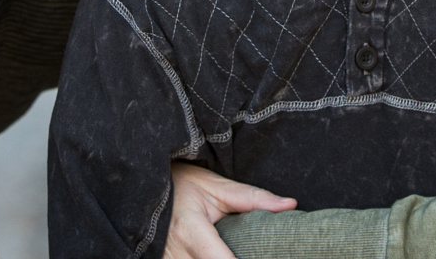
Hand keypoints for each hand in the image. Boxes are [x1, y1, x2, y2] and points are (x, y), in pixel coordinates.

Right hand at [163, 162, 296, 258]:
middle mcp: (175, 255)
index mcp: (191, 231)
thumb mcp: (216, 186)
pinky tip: (216, 253)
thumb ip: (252, 199)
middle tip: (251, 250)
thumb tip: (290, 204)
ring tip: (231, 250)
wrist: (145, 187)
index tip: (264, 256)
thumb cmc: (182, 184)